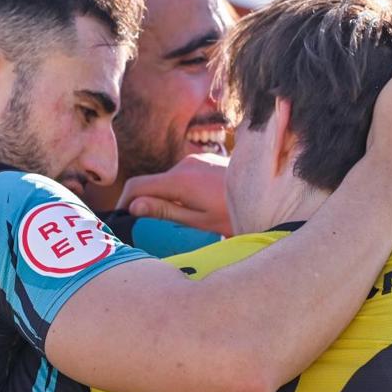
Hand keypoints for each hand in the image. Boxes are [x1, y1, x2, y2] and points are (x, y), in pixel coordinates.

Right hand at [115, 154, 232, 235]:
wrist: (272, 196)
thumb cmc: (236, 215)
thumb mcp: (199, 222)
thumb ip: (165, 213)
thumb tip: (134, 207)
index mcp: (180, 180)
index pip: (137, 186)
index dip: (122, 204)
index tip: (120, 221)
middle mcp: (185, 164)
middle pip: (152, 184)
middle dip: (144, 204)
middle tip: (144, 230)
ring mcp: (197, 161)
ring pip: (168, 181)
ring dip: (164, 200)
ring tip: (172, 225)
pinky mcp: (206, 163)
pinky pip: (183, 177)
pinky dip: (179, 193)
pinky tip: (192, 210)